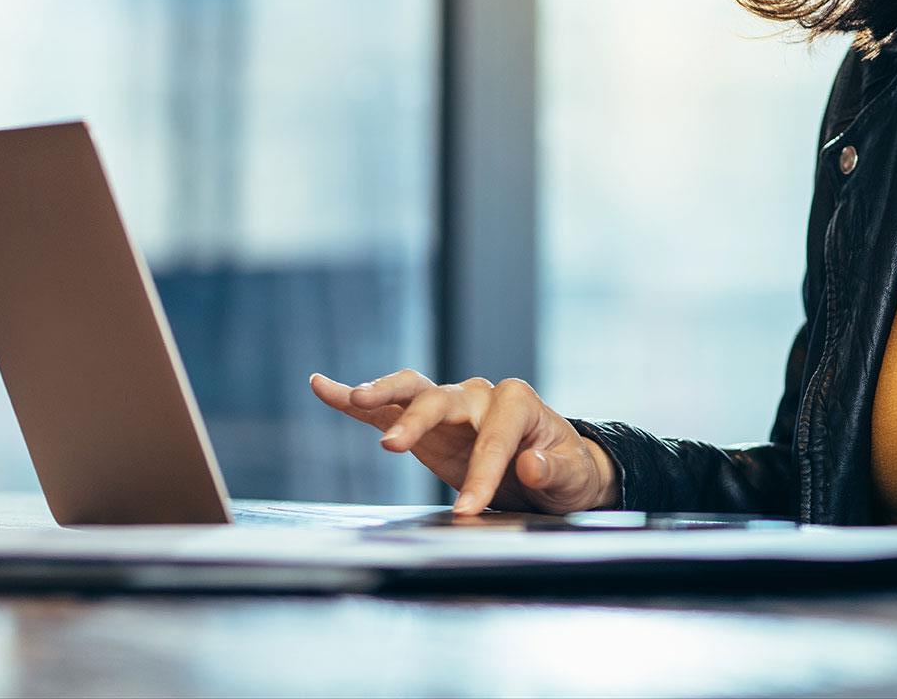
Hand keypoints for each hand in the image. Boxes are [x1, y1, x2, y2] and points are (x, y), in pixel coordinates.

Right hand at [308, 370, 618, 514]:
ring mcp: (450, 408)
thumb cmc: (567, 472)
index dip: (482, 472)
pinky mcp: (425, 427)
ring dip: (382, 394)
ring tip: (353, 398)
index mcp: (517, 403)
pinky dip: (353, 399)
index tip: (469, 510)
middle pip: (442, 398)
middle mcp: (480, 396)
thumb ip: (555, 469)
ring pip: (411, 392)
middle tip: (395, 447)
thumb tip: (530, 463)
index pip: (494, 436)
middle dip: (419, 421)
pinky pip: (387, 410)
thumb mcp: (574, 477)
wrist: (556, 473)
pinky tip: (322, 386)